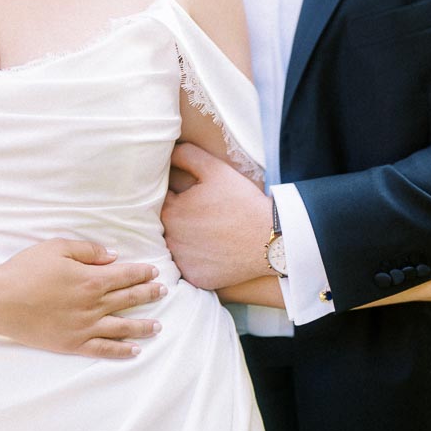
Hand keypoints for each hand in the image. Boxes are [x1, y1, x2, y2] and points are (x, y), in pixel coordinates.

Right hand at [0, 240, 166, 358]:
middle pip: (128, 299)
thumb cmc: (26, 270)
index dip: (142, 273)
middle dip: (148, 294)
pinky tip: (134, 350)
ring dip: (142, 325)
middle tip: (163, 292)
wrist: (1, 301)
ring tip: (158, 325)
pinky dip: (121, 351)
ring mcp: (84, 327)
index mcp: (91, 279)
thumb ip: (88, 251)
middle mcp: (93, 305)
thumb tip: (112, 256)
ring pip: (122, 327)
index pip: (125, 275)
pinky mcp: (73, 344)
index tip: (154, 272)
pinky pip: (103, 350)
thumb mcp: (57, 248)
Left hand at [161, 142, 271, 288]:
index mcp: (170, 211)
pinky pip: (188, 267)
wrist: (269, 239)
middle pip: (164, 225)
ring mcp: (182, 261)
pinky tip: (212, 250)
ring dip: (183, 239)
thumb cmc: (242, 202)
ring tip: (206, 232)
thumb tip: (168, 153)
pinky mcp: (194, 278)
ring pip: (174, 246)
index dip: (175, 196)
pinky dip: (196, 259)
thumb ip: (186, 156)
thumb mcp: (215, 170)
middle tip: (202, 215)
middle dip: (178, 218)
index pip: (160, 201)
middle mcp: (170, 239)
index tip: (192, 198)